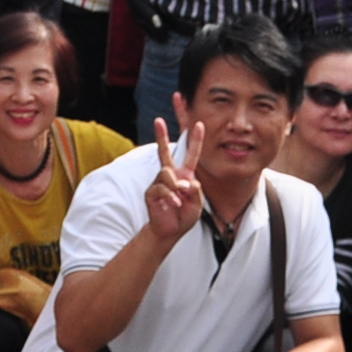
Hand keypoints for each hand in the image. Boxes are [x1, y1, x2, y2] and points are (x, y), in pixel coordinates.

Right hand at [142, 114, 205, 242]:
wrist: (170, 231)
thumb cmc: (184, 216)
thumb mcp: (198, 204)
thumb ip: (196, 192)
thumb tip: (187, 182)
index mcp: (185, 175)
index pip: (191, 154)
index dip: (196, 140)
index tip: (199, 124)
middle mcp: (171, 175)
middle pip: (164, 152)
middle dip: (161, 136)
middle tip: (158, 120)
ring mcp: (159, 182)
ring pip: (166, 173)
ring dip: (175, 186)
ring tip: (179, 200)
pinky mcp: (152, 192)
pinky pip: (161, 188)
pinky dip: (170, 196)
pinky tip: (174, 204)